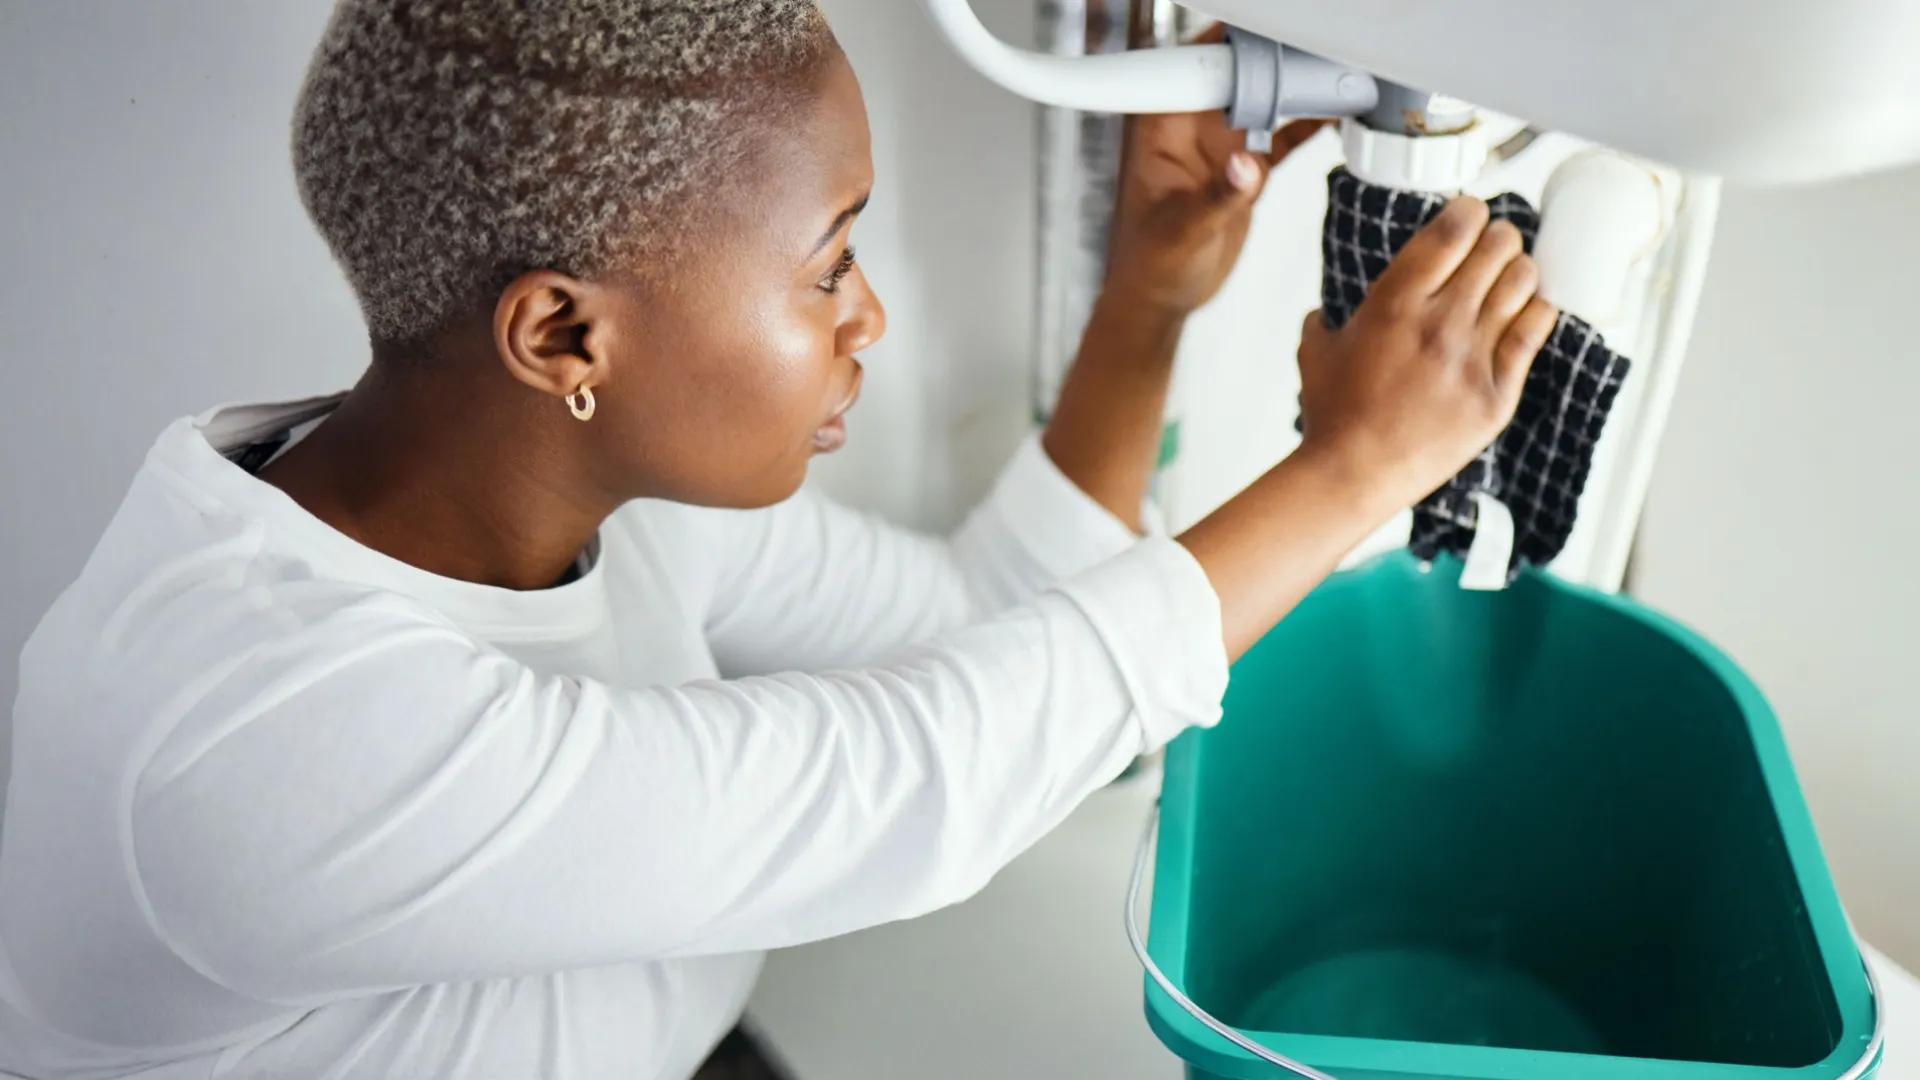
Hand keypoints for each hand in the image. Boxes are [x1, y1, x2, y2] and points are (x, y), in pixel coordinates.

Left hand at [1102, 28, 1327, 316]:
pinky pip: (1286, 129)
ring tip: (1348, 77)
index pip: (1203, 64)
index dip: (1242, 44)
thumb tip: (1245, 165)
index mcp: (1165, 124)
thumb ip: (1217, 196)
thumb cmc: (1150, 265)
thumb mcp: (1182, 231)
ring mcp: (1224, 141)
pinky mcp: (1248, 163)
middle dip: (1284, 58)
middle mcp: (1195, 123)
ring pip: (1270, 96)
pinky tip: (1344, 111)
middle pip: (1245, 70)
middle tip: (1329, 55)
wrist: (1162, 297)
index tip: (1282, 39)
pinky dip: (1314, 120)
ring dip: (1305, 87)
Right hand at [1295, 196, 1557, 513]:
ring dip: (1518, 270)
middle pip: (1498, 246)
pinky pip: (1535, 332)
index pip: (1454, 229)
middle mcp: (1440, 322)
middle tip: (1492, 244)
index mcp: (1395, 302)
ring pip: (1523, 283)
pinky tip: (1529, 310)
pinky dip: (1536, 311)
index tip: (1469, 213)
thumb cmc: (1333, 417)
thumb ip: (1323, 320)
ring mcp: (1473, 358)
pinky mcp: (1496, 393)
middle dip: (1498, 236)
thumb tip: (1324, 314)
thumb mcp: (1316, 353)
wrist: (1354, 475)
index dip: (1470, 210)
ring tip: (1509, 277)